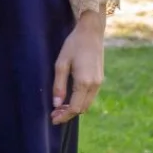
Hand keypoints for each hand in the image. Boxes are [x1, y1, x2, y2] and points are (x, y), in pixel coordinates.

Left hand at [51, 9, 105, 124]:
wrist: (91, 32)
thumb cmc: (73, 45)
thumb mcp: (61, 64)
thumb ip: (58, 86)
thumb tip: (56, 104)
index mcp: (84, 82)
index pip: (75, 107)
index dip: (64, 116)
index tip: (53, 119)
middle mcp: (94, 84)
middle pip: (82, 109)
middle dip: (68, 114)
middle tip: (54, 115)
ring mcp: (99, 82)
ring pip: (87, 104)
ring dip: (74, 109)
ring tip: (59, 109)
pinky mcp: (100, 79)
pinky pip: (90, 96)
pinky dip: (80, 102)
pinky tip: (69, 99)